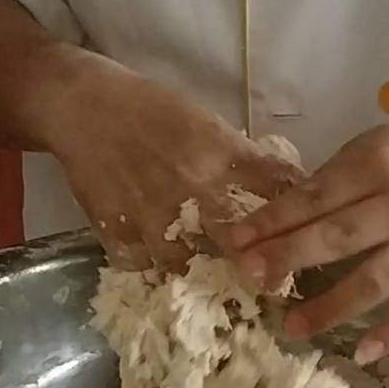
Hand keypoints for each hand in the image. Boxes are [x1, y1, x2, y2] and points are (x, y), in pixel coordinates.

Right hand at [41, 50, 299, 267]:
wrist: (80, 106)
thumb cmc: (148, 107)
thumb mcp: (204, 120)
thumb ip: (239, 157)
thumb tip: (283, 185)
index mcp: (218, 152)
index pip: (274, 189)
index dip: (295, 218)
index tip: (308, 240)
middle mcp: (189, 186)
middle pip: (235, 240)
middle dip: (254, 265)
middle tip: (266, 282)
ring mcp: (150, 213)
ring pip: (185, 263)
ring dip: (198, 272)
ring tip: (208, 282)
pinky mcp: (115, 229)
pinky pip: (141, 265)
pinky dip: (151, 268)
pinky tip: (158, 265)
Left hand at [226, 123, 388, 360]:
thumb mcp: (371, 150)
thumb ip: (329, 184)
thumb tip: (270, 227)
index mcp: (380, 164)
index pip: (317, 198)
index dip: (274, 221)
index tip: (236, 241)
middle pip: (340, 237)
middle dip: (290, 258)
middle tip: (252, 278)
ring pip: (375, 280)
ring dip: (330, 306)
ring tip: (291, 327)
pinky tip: (359, 354)